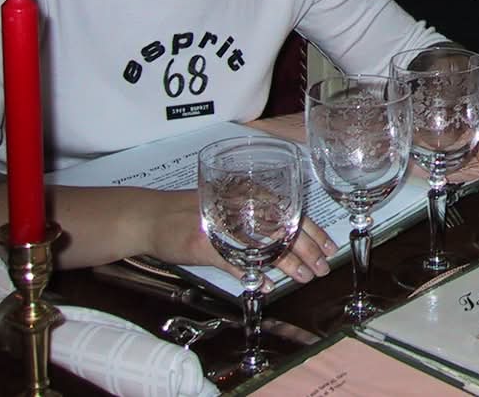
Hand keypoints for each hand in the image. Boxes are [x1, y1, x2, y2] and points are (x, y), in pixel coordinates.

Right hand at [145, 189, 335, 287]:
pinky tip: (266, 284)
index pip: (290, 211)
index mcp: (248, 194)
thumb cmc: (190, 211)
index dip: (313, 231)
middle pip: (283, 230)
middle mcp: (239, 207)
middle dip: (307, 251)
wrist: (150, 216)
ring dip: (287, 264)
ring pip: (265, 247)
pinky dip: (252, 275)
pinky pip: (235, 263)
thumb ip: (253, 216)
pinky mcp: (205, 246)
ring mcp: (223, 227)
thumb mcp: (227, 205)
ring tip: (303, 277)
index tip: (329, 246)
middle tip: (322, 268)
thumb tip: (286, 234)